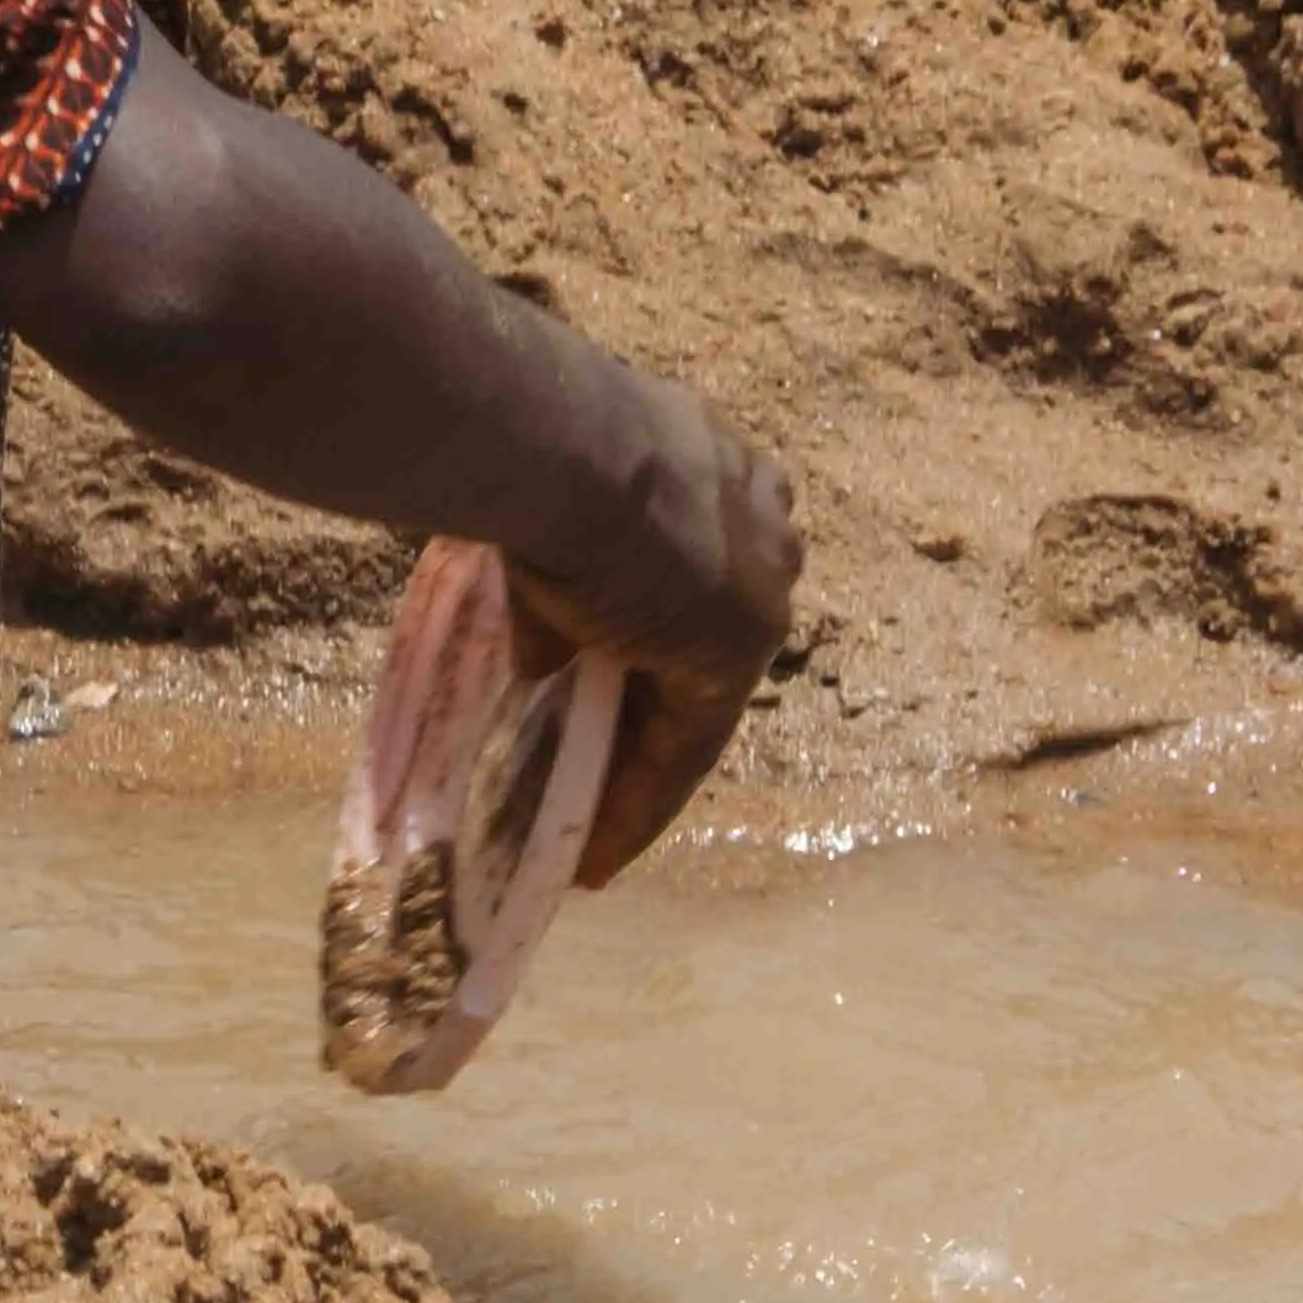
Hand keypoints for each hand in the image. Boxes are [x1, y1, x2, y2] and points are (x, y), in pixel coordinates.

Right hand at [502, 377, 800, 887]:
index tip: (608, 648)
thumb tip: (543, 659)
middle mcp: (759, 535)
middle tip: (598, 758)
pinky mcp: (731, 661)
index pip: (690, 563)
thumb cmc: (545, 451)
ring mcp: (755, 598)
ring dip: (637, 766)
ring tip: (590, 834)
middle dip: (647, 699)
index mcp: (721, 472)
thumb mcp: (555, 512)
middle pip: (701, 640)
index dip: (646, 614)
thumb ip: (559, 586)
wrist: (571, 449)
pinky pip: (684, 749)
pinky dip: (637, 803)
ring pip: (693, 702)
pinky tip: (596, 853)